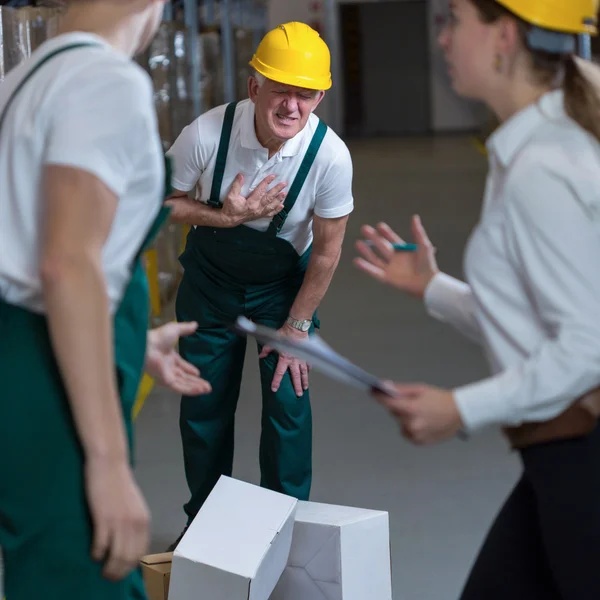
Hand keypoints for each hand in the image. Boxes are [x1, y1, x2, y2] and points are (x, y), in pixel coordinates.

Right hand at [86, 457, 149, 580]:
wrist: (110, 463)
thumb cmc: (119, 483)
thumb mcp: (134, 506)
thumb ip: (134, 523)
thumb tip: (129, 544)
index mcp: (144, 520)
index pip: (141, 553)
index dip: (130, 566)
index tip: (121, 572)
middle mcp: (136, 523)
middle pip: (128, 559)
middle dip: (118, 572)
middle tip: (109, 577)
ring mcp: (120, 521)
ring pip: (116, 556)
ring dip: (108, 568)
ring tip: (102, 571)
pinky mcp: (103, 518)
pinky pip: (100, 545)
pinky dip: (96, 554)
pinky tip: (93, 554)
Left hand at [145, 322, 211, 395]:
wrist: (147, 346)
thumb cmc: (159, 338)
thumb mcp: (175, 329)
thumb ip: (185, 328)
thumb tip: (195, 324)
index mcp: (169, 357)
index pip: (181, 366)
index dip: (190, 370)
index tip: (198, 373)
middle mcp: (168, 368)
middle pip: (185, 378)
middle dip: (196, 382)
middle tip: (207, 385)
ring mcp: (167, 376)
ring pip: (184, 384)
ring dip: (196, 387)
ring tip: (208, 389)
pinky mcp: (166, 382)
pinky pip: (180, 388)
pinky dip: (191, 390)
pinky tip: (200, 390)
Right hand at [222, 174, 286, 225]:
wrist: (229, 219)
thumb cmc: (230, 207)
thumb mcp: (231, 195)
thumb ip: (236, 185)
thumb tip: (241, 175)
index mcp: (251, 203)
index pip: (260, 191)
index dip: (266, 183)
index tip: (272, 176)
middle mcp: (257, 208)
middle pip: (269, 198)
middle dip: (277, 190)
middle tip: (284, 184)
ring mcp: (259, 213)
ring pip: (271, 205)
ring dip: (278, 199)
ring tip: (284, 193)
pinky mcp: (259, 216)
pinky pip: (270, 214)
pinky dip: (276, 210)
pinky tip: (281, 206)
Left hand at [259, 323, 309, 396]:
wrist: (296, 327)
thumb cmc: (285, 333)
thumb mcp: (273, 341)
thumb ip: (267, 349)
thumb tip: (261, 355)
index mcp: (284, 359)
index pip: (279, 373)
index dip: (276, 381)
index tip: (274, 389)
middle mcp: (294, 361)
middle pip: (295, 377)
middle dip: (296, 386)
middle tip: (298, 395)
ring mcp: (301, 358)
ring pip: (304, 373)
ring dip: (304, 381)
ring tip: (305, 388)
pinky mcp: (307, 354)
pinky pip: (308, 364)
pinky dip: (309, 369)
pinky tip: (309, 373)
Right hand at [354, 216, 438, 298]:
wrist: (427, 283)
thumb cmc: (428, 265)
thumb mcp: (424, 246)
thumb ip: (418, 232)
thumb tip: (414, 217)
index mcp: (403, 251)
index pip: (392, 239)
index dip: (386, 233)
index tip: (379, 225)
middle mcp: (395, 259)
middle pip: (381, 247)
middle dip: (373, 238)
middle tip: (364, 228)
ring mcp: (390, 269)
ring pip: (375, 258)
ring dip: (366, 251)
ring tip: (358, 243)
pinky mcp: (387, 278)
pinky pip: (374, 272)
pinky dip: (365, 267)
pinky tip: (357, 261)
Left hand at [373, 383, 462, 444]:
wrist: (459, 413)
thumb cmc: (439, 399)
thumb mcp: (419, 389)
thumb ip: (400, 389)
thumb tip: (384, 386)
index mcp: (412, 409)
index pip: (388, 403)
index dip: (378, 397)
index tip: (372, 392)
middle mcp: (412, 424)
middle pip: (394, 413)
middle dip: (399, 407)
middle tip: (413, 403)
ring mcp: (415, 435)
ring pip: (401, 424)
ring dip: (406, 418)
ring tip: (422, 414)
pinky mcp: (419, 442)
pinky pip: (408, 433)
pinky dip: (412, 428)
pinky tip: (424, 422)